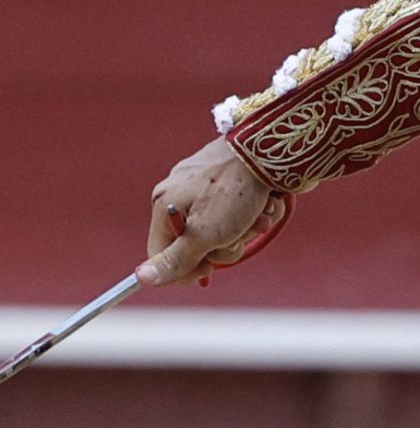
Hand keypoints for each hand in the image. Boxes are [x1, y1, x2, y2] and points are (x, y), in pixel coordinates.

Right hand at [139, 138, 280, 285]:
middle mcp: (179, 192)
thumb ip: (175, 259)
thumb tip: (142, 279)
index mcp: (164, 205)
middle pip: (196, 242)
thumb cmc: (234, 191)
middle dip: (225, 244)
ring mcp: (204, 183)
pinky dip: (256, 210)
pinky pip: (239, 207)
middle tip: (240, 234)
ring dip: (247, 227)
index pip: (161, 253)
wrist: (270, 148)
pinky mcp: (228, 176)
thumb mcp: (204, 234)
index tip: (209, 270)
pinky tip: (267, 201)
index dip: (185, 268)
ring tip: (259, 214)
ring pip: (224, 227)